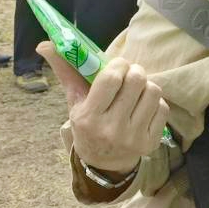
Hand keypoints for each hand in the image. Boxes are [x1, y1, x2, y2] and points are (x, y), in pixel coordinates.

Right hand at [38, 47, 168, 176]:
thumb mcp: (74, 102)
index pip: (111, 78)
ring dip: (146, 86)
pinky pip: (163, 107)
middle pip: (136, 80)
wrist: (103, 163)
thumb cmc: (88, 125)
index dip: (118, 65)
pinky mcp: (151, 143)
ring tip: (135, 92)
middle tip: (129, 74)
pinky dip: (155, 103)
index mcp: (89, 117)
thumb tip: (45, 44)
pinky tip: (143, 108)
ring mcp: (133, 137)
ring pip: (153, 91)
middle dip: (134, 71)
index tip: (117, 65)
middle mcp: (112, 129)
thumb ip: (65, 72)